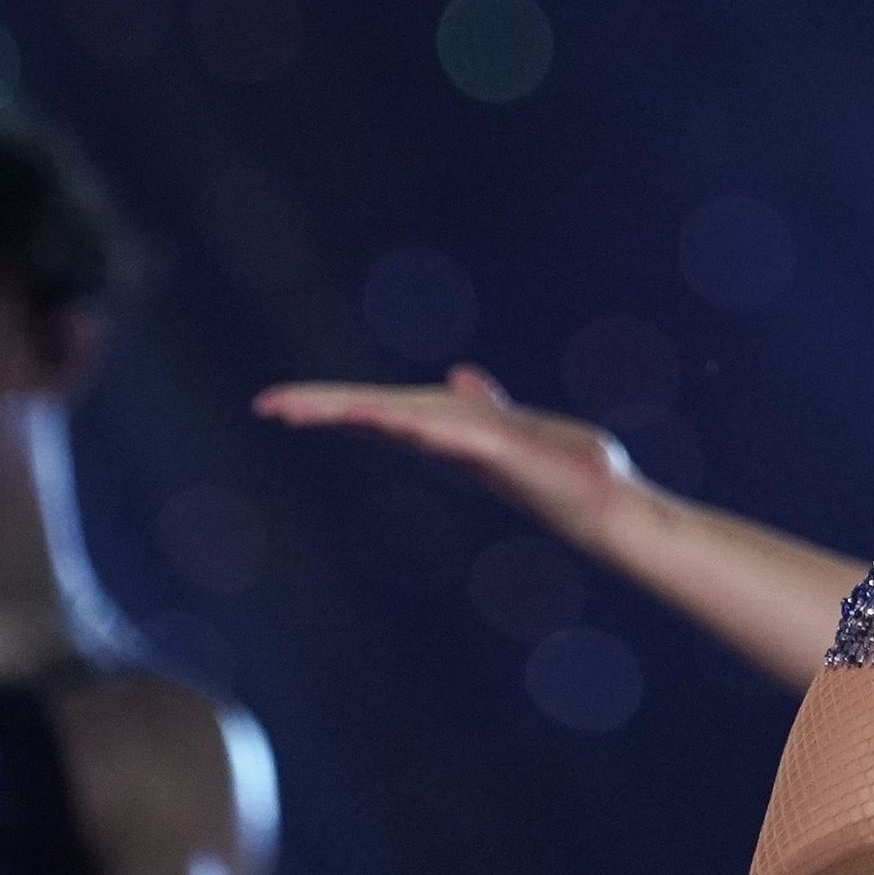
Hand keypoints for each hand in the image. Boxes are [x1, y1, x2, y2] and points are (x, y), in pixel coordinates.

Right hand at [255, 365, 643, 559]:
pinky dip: (427, 428)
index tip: (278, 403)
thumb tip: (459, 377)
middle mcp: (453, 439)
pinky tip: (398, 422)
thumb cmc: (563, 467)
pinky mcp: (507, 455)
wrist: (606, 498)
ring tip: (307, 410)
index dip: (332, 403)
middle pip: (379, 415)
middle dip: (324, 409)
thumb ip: (483, 403)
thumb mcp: (514, 424)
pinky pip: (458, 437)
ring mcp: (476, 448)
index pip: (381, 409)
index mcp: (449, 428)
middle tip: (267, 406)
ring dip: (361, 413)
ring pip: (407, 424)